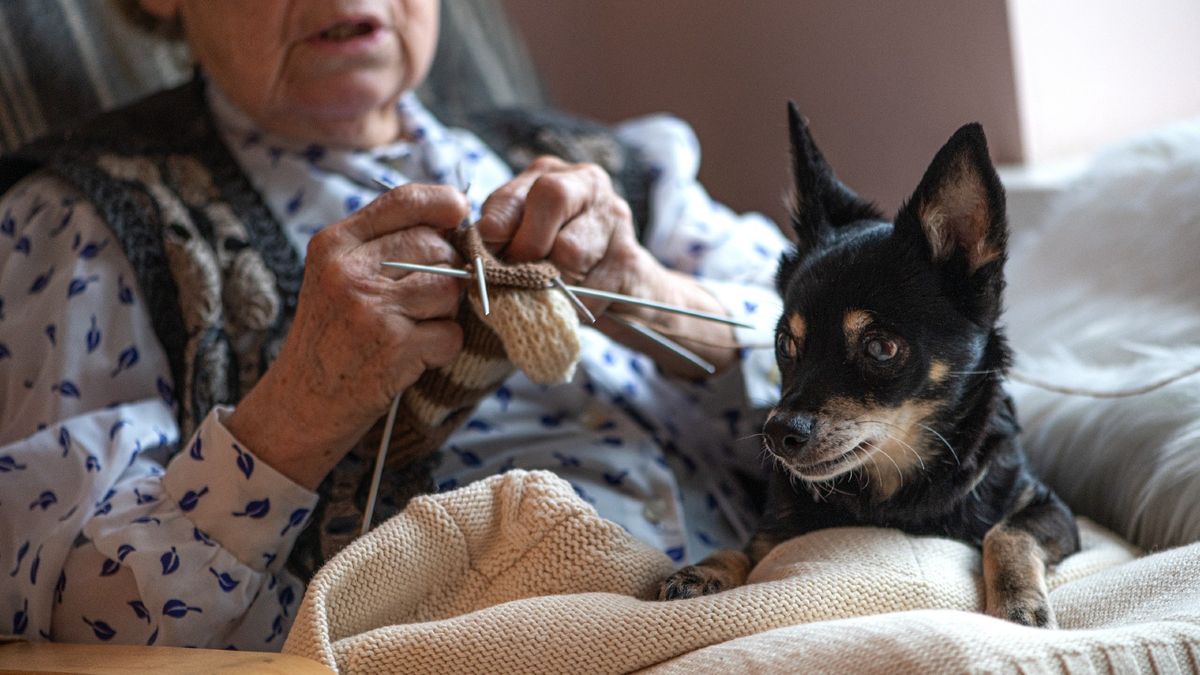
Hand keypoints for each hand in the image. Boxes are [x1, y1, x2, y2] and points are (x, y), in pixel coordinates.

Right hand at [227, 184, 468, 488]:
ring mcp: (371, 308)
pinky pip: (451, 333)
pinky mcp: (393, 347)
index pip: (403, 201)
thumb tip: (454, 219)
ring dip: (445, 313)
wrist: (302, 402)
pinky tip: (414, 356)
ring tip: (414, 329)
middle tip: (421, 302)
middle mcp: (350, 271)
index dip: (442, 202)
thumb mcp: (337, 276)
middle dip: (446, 272)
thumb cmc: (332, 336)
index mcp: (335, 245)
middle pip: (437, 247)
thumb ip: (383, 245)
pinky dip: (442, 348)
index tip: (458, 213)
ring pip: (450, 289)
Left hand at [477, 156, 736, 375]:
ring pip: (570, 248)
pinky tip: (574, 306)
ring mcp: (616, 219)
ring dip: (551, 280)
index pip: (516, 190)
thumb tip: (474, 248)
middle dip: (527, 243)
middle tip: (517, 274)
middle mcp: (589, 185)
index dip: (496, 226)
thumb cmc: (564, 265)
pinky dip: (574, 305)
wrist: (631, 292)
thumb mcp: (529, 241)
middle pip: (552, 196)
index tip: (486, 254)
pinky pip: (590, 287)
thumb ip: (504, 236)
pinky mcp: (631, 259)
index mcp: (555, 175)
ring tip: (549, 292)